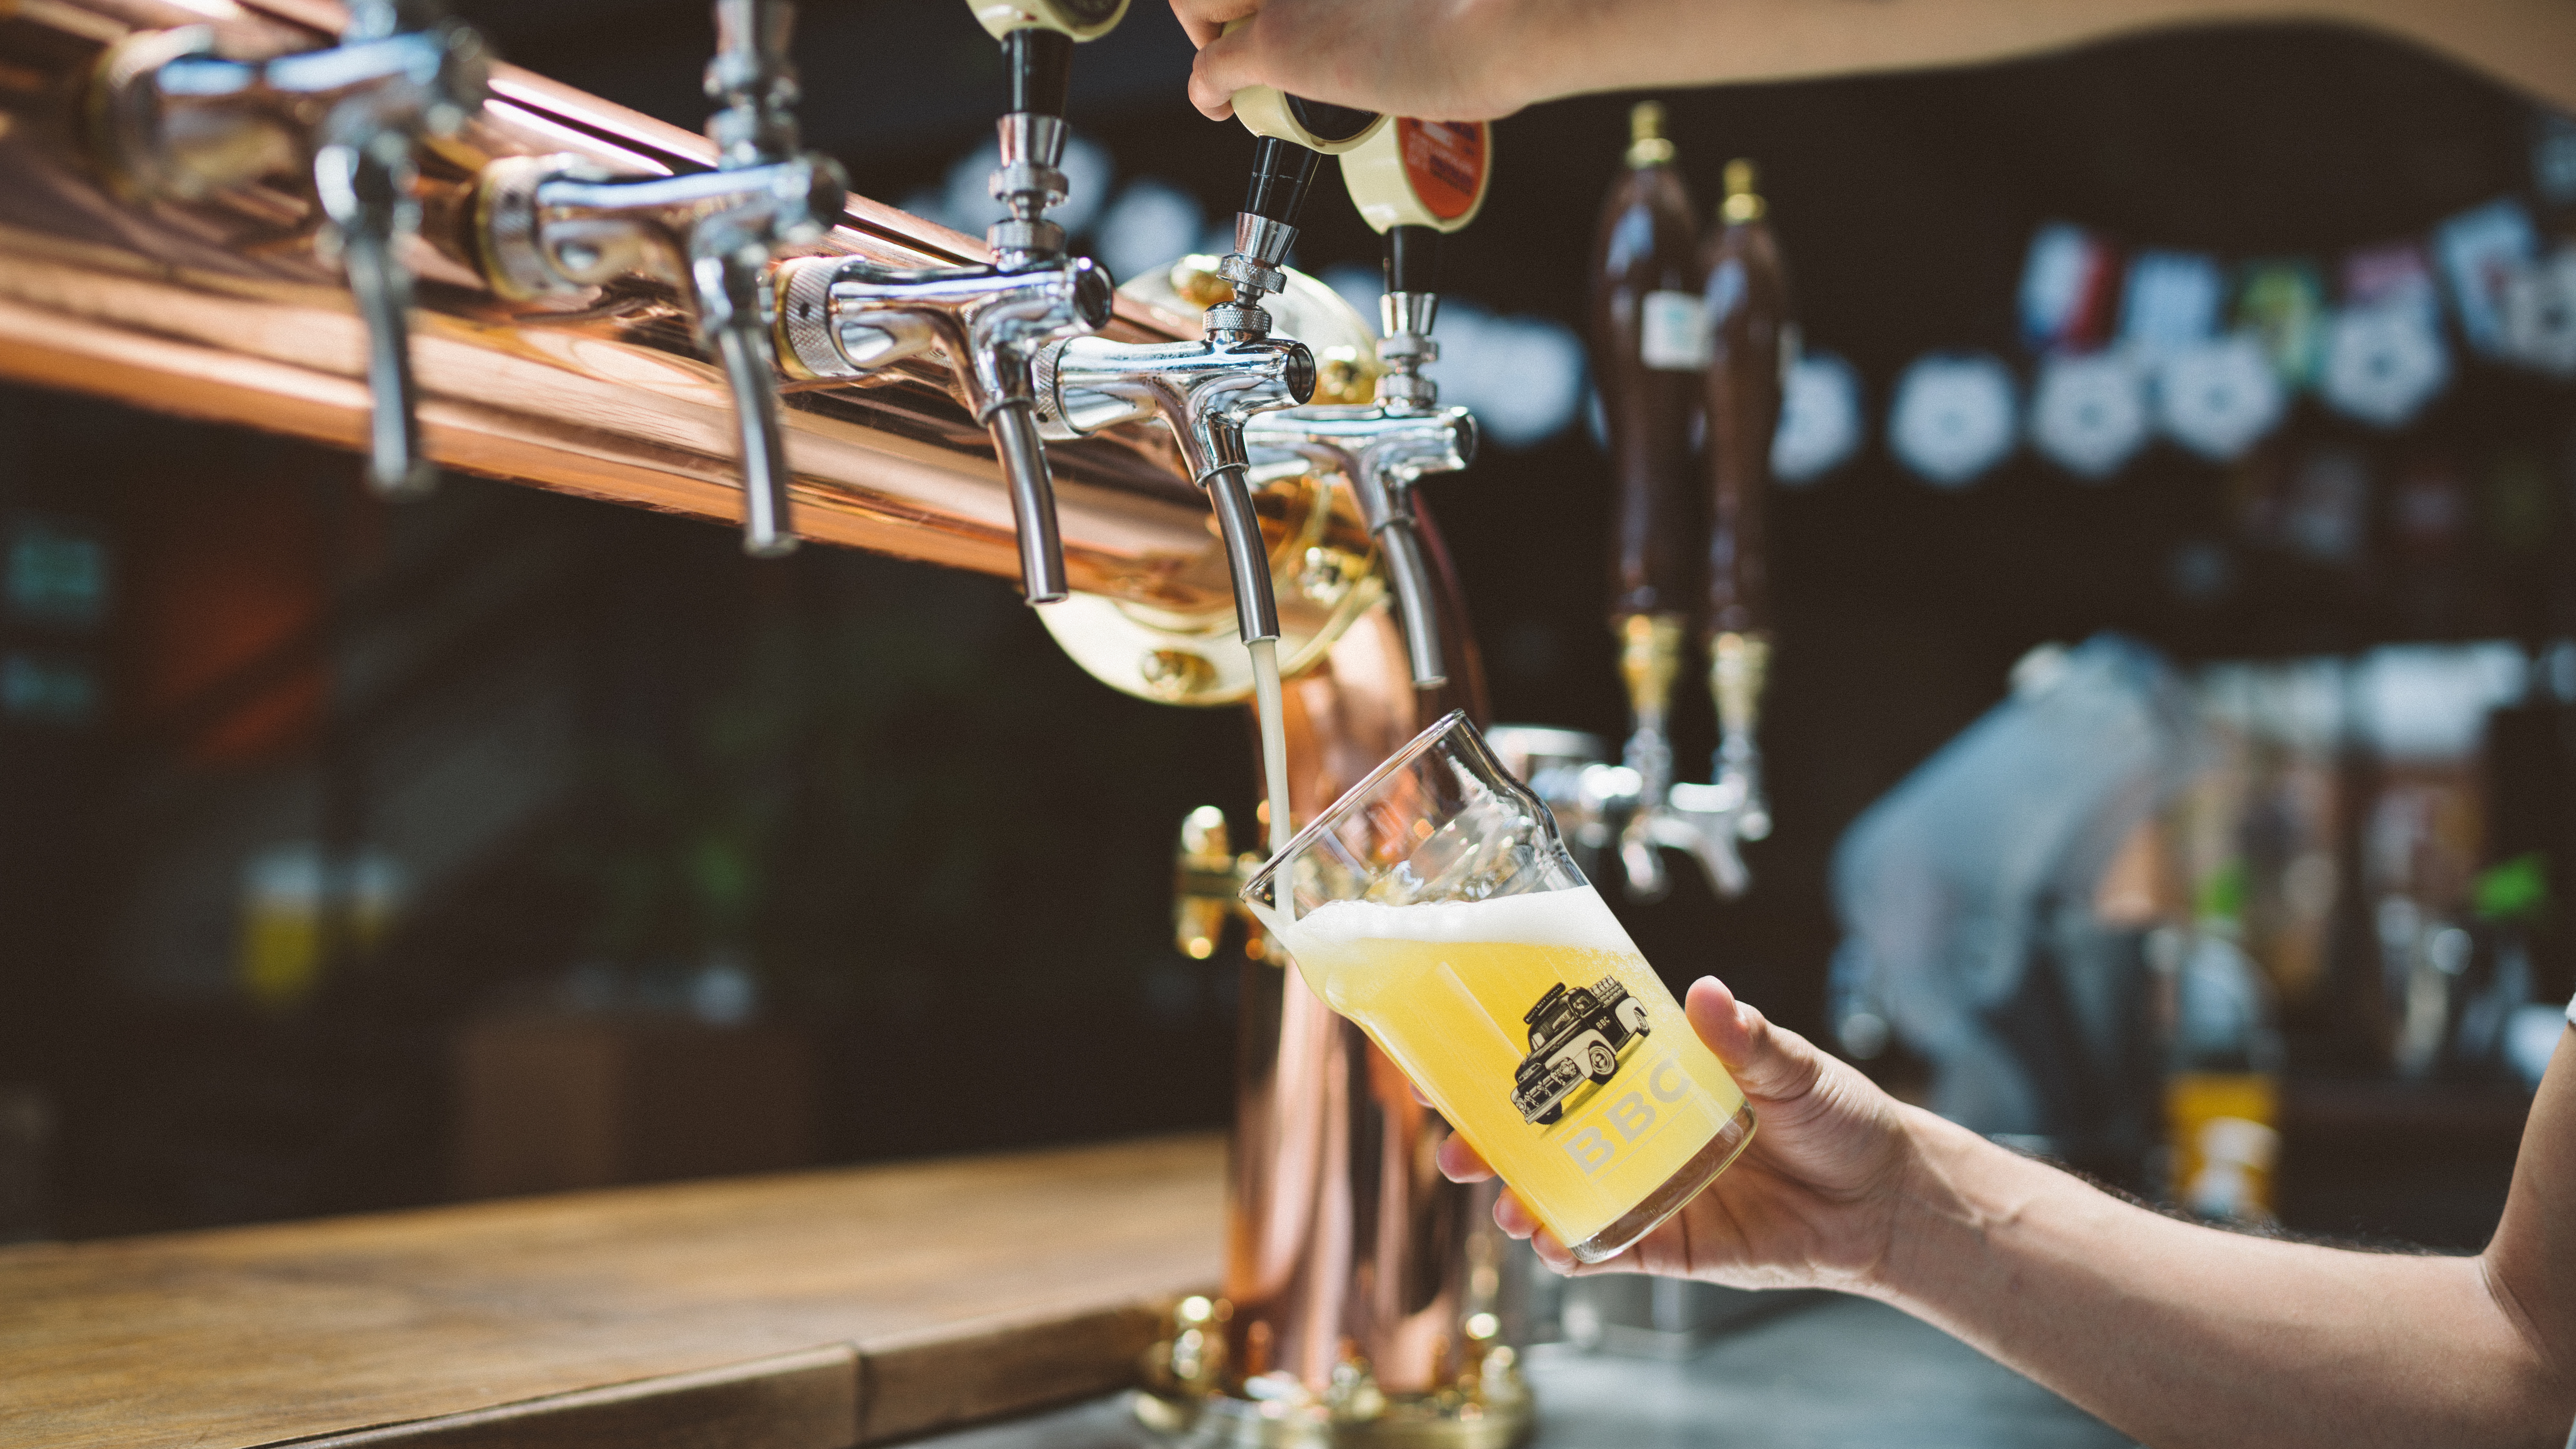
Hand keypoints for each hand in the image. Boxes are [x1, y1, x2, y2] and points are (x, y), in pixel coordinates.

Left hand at [1167, 0, 1544, 123]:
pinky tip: (1219, 108)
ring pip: (1199, 0)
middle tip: (1240, 31)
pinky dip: (1206, 93)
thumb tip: (1390, 16)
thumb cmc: (1474, 11)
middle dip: (1222, 3)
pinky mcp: (1276, 44)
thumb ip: (1379, 3)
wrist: (1489, 32)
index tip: (1276, 10)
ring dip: (1205, 31)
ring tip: (1227, 63)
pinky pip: (1208, 68)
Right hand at [1439, 975, 1918, 1288]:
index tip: (1454, 1059)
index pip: (1566, 1064)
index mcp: (1652, 1079)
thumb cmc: (1838, 1118)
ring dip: (1520, 1201)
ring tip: (1505, 1206)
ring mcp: (1646, 1189)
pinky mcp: (1667, 1243)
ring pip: (1561, 1195)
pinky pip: (1606, 1248)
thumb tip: (1707, 993)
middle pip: (1541, 1136)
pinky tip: (1552, 1245)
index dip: (1507, 1063)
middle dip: (1486, 1142)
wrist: (1884, 1197)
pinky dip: (1573, 1250)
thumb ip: (1746, 1038)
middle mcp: (1635, 1133)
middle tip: (1454, 1146)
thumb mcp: (1791, 1067)